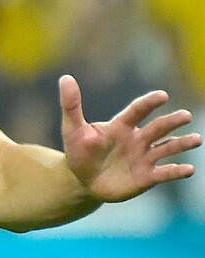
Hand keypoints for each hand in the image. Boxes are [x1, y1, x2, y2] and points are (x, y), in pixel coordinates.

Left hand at [60, 75, 200, 202]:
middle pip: (157, 128)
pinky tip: (189, 169)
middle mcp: (137, 139)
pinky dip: (177, 171)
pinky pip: (165, 173)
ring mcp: (144, 158)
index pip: (137, 111)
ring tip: (195, 139)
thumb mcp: (72, 128)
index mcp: (121, 126)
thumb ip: (71, 105)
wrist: (82, 179)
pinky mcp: (147, 177)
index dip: (148, 103)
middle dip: (171, 122)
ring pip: (167, 148)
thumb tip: (65, 77)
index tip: (162, 95)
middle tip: (185, 116)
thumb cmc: (79, 151)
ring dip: (181, 143)